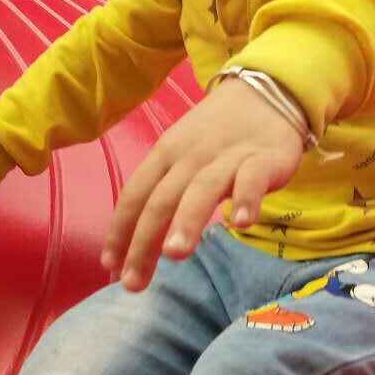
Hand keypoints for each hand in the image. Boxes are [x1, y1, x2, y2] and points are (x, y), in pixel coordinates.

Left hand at [104, 78, 303, 291]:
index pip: (135, 195)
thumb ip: (163, 193)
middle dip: (144, 242)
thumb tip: (138, 242)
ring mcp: (227, 157)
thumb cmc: (215, 134)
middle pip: (162, 200)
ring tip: (175, 254)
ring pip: (202, 189)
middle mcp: (190, 156)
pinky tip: (242, 224)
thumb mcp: (181, 155)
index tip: (109, 267)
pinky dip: (246, 198)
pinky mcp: (263, 158)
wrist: (264, 92)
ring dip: (187, 221)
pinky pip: (252, 179)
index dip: (120, 231)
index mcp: (164, 154)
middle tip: (134, 282)